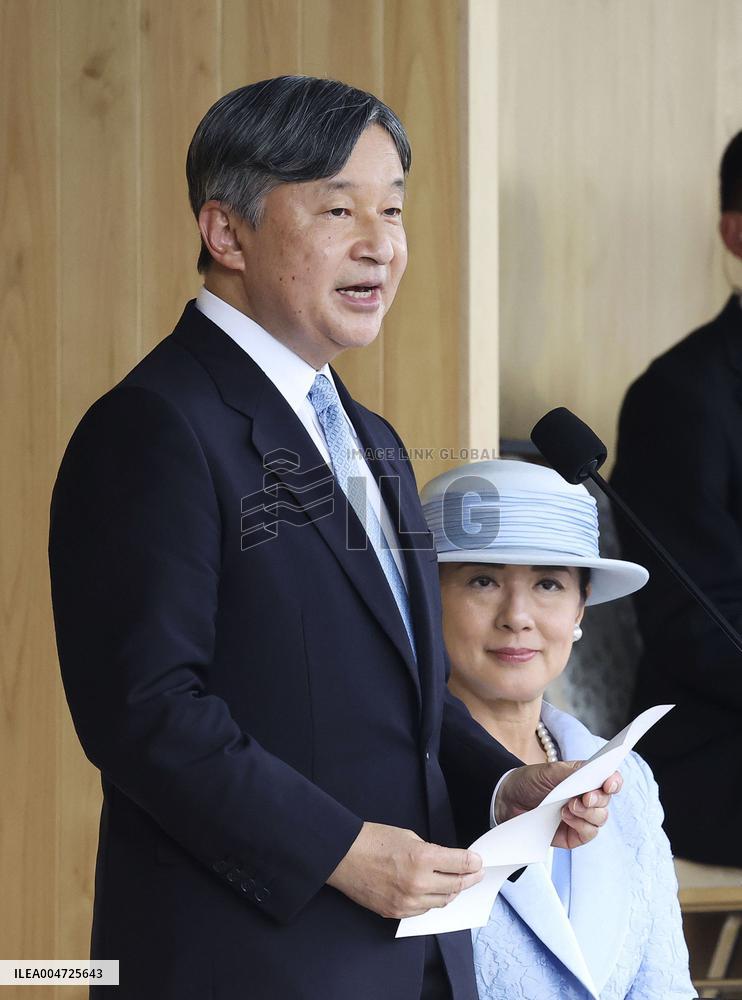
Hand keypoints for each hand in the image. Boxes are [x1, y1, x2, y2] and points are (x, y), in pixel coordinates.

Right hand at [326, 821, 483, 917]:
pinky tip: (434, 891)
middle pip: (455, 885)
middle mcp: (417, 883)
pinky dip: (432, 900)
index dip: (473, 863)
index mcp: (422, 859)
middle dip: (469, 878)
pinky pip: (423, 910)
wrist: (343, 856)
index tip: (478, 862)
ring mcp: (406, 902)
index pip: (460, 864)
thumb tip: (449, 862)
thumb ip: (432, 852)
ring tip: (457, 882)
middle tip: (475, 872)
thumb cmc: (372, 840)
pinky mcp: (396, 912)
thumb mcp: (409, 836)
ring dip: (452, 891)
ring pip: (442, 901)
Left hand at [495, 762, 622, 848]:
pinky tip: (565, 816)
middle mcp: (586, 798)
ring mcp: (581, 817)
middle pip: (606, 801)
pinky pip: (589, 834)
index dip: (614, 781)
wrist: (507, 800)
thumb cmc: (529, 781)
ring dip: (588, 813)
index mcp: (585, 779)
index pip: (609, 780)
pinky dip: (580, 825)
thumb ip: (573, 772)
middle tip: (584, 798)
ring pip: (600, 818)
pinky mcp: (574, 835)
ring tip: (568, 807)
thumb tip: (595, 770)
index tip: (609, 783)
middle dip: (598, 799)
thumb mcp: (549, 771)